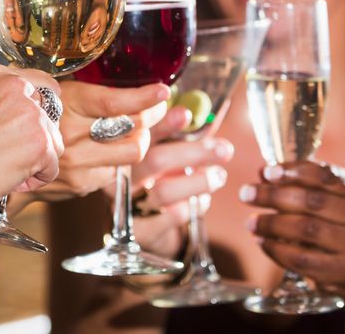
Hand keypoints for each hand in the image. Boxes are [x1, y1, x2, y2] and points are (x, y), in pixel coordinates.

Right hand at [0, 64, 63, 214]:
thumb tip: (10, 107)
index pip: (41, 85)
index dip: (36, 111)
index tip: (26, 127)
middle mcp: (18, 88)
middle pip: (49, 115)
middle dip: (35, 137)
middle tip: (7, 154)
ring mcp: (32, 115)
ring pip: (53, 141)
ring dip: (36, 160)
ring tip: (4, 168)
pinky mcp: (41, 143)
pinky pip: (52, 166)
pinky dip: (36, 179)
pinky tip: (10, 180)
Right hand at [28, 80, 170, 201]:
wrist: (2, 157)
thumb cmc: (37, 116)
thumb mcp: (57, 91)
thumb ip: (90, 90)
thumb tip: (135, 86)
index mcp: (66, 103)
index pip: (114, 102)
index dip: (144, 97)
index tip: (162, 92)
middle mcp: (71, 134)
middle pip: (132, 128)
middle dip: (152, 117)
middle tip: (157, 108)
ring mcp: (77, 162)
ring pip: (131, 152)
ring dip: (140, 140)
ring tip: (136, 131)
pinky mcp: (81, 184)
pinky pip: (116, 170)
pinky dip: (119, 158)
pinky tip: (111, 148)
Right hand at [129, 107, 233, 256]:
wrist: (143, 225)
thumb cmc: (154, 179)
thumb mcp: (161, 153)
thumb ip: (174, 134)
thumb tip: (198, 112)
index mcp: (122, 152)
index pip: (141, 134)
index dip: (163, 124)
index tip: (186, 115)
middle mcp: (120, 178)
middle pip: (156, 161)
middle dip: (194, 153)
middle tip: (224, 149)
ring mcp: (128, 206)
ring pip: (165, 191)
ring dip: (199, 182)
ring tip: (219, 176)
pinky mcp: (140, 232)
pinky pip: (171, 218)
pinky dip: (192, 207)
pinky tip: (202, 201)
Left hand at [240, 161, 344, 311]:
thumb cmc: (342, 230)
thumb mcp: (333, 203)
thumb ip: (302, 186)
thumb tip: (263, 173)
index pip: (327, 175)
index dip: (294, 171)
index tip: (267, 172)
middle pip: (314, 201)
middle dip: (274, 195)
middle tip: (246, 193)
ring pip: (307, 229)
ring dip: (272, 223)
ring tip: (251, 221)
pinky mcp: (343, 273)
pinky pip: (302, 258)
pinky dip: (276, 249)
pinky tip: (262, 242)